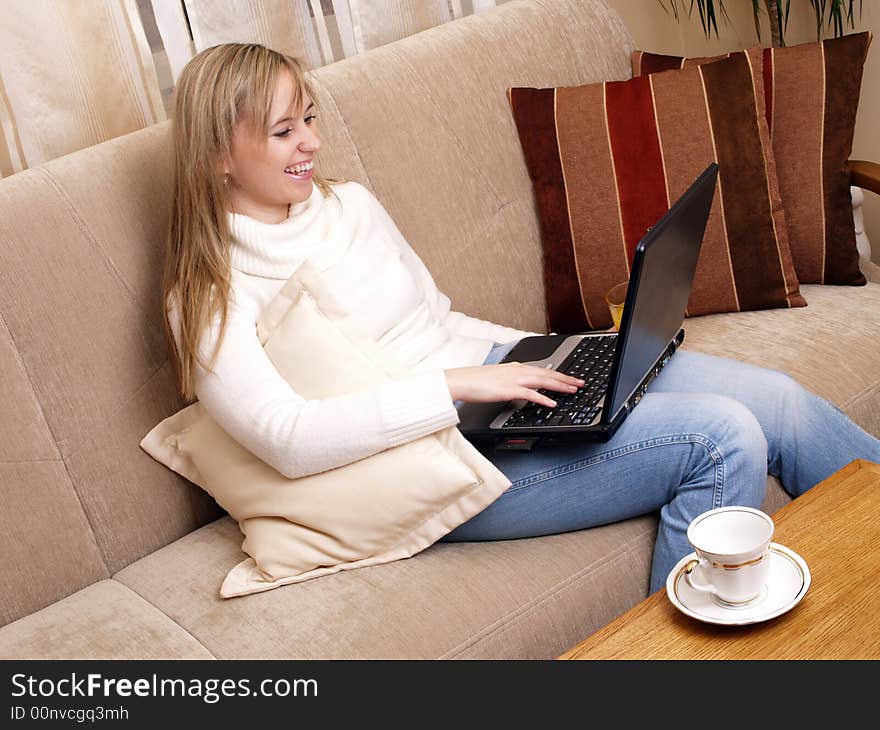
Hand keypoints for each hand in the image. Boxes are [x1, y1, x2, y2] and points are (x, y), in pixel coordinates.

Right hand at [445, 363, 584, 407]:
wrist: (461, 381)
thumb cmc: (475, 381)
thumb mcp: (497, 378)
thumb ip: (511, 381)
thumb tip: (520, 387)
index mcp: (515, 367)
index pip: (542, 370)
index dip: (559, 374)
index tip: (570, 378)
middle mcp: (517, 370)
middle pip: (547, 374)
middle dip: (566, 379)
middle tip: (580, 383)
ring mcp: (513, 379)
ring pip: (543, 381)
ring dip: (560, 386)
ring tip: (573, 390)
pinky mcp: (508, 389)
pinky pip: (530, 394)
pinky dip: (543, 398)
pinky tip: (552, 403)